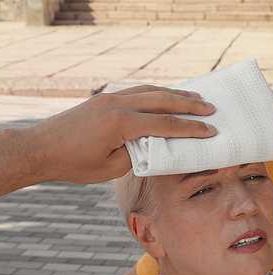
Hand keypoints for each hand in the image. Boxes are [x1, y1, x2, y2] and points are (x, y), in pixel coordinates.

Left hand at [30, 85, 216, 183]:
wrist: (43, 148)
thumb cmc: (76, 164)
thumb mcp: (113, 167)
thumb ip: (138, 153)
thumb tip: (157, 144)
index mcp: (122, 123)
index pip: (165, 124)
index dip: (191, 129)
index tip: (211, 131)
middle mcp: (118, 103)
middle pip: (163, 100)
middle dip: (190, 105)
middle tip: (211, 108)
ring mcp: (110, 97)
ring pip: (151, 90)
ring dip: (175, 94)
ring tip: (196, 98)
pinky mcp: (104, 98)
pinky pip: (138, 90)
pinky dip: (157, 92)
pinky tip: (167, 96)